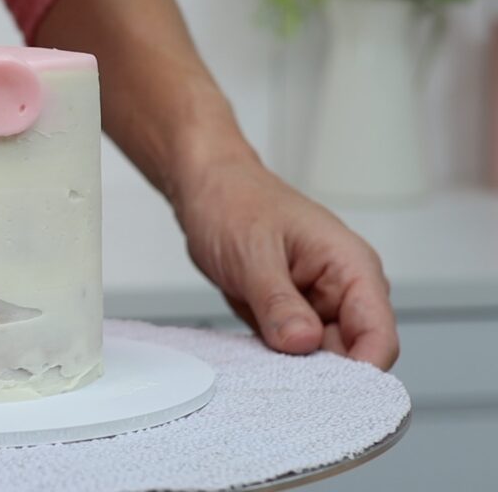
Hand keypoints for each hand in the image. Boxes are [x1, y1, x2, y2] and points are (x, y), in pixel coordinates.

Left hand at [173, 158, 398, 369]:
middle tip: (284, 386)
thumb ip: (278, 301)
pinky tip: (256, 358)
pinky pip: (294, 352)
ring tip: (264, 364)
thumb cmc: (234, 202)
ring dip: (296, 370)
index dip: (361, 372)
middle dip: (323, 377)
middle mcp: (343, 289)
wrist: (208, 190)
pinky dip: (278, 360)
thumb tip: (304, 343)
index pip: (378, 335)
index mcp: (351, 266)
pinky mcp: (292, 315)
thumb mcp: (252, 253)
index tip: (328, 395)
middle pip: (353, 356)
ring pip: (322, 359)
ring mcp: (318, 304)